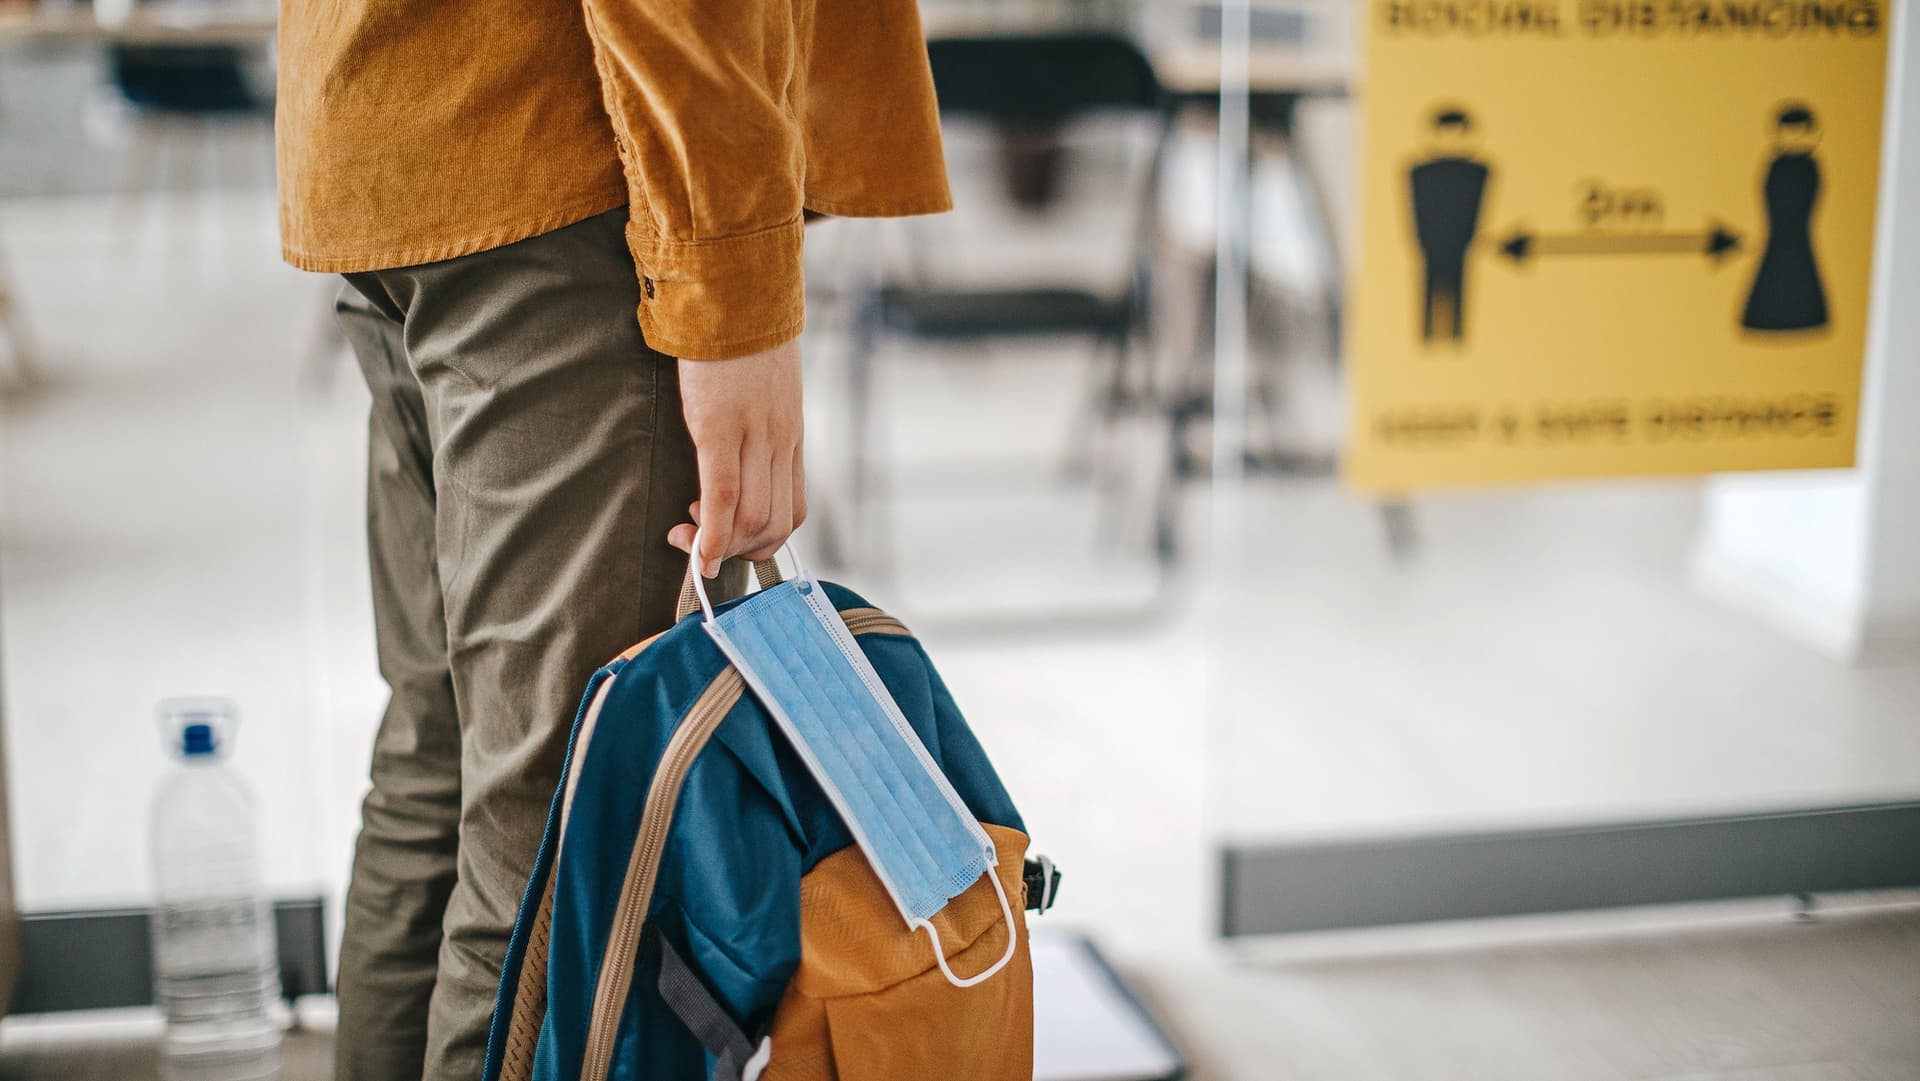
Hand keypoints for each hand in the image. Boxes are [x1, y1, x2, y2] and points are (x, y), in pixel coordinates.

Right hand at [668, 340, 805, 576]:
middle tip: (703, 540)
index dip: (761, 540)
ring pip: (754, 519)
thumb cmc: (741, 335)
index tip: (728, 536)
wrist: (734, 291)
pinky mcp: (721, 426)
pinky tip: (696, 547)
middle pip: (775, 526)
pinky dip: (712, 532)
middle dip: (739, 553)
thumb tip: (738, 456)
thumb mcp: (765, 386)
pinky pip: (724, 494)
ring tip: (691, 532)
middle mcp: (780, 442)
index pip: (792, 512)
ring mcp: (754, 436)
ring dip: (722, 545)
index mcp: (790, 435)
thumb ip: (759, 424)